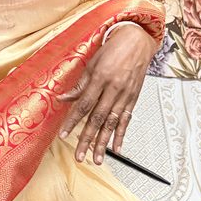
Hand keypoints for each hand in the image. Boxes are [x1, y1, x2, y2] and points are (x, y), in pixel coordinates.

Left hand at [58, 24, 155, 163]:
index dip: (73, 121)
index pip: (83, 104)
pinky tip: (116, 148)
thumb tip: (63, 98)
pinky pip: (126, 120)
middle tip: (80, 156)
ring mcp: (125, 95)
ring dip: (104, 143)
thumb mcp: (92, 63)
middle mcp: (114, 89)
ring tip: (97, 159)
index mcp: (101, 78)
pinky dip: (121, 135)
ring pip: (112, 123)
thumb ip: (79, 84)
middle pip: (97, 119)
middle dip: (87, 140)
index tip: (64, 135)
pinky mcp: (133, 99)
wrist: (137, 41)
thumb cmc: (113, 50)